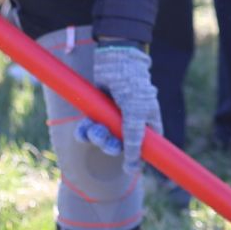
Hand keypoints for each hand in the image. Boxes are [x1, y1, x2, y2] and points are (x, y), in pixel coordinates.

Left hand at [93, 43, 161, 179]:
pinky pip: (89, 129)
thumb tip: (134, 168)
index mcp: (147, 123)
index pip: (145, 149)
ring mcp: (113, 117)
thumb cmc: (132, 86)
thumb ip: (135, 140)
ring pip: (103, 138)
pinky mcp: (97, 111)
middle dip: (111, 146)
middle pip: (120, 147)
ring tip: (94, 128)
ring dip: (97, 137)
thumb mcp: (136, 115)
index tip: (129, 169)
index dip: (137, 160)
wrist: (114, 60)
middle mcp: (130, 122)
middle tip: (106, 140)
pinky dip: (84, 131)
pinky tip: (83, 127)